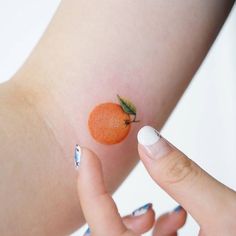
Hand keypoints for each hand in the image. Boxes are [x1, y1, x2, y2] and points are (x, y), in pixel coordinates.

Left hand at [76, 125, 235, 234]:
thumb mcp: (227, 215)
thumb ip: (182, 176)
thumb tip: (147, 138)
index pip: (102, 228)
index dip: (89, 186)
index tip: (85, 153)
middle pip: (109, 234)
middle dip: (116, 209)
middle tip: (141, 197)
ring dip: (140, 223)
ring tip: (173, 214)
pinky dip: (158, 231)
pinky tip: (178, 223)